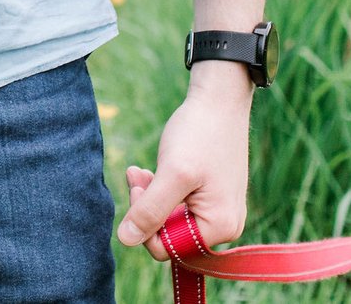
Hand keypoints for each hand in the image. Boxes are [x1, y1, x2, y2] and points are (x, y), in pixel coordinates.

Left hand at [114, 72, 253, 256]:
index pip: (168, 248)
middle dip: (146, 207)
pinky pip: (178, 206)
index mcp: (219, 227)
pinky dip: (160, 190)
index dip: (145, 224)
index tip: (139, 189)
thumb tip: (126, 240)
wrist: (219, 101)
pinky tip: (148, 172)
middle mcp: (224, 226)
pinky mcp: (210, 197)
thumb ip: (150, 210)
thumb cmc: (200, 134)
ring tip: (137, 171)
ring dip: (149, 197)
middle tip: (135, 175)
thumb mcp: (172, 173)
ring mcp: (218, 211)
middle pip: (168, 234)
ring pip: (170, 219)